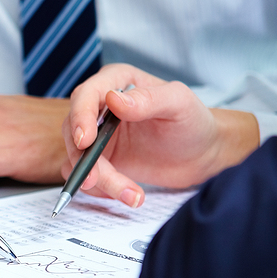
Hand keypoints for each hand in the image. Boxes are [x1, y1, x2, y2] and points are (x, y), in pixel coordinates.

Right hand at [64, 64, 259, 206]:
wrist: (202, 154)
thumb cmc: (193, 122)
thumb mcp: (179, 104)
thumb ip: (149, 99)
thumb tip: (114, 100)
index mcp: (116, 82)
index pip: (85, 96)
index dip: (80, 118)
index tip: (85, 141)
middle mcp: (100, 108)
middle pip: (73, 131)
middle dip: (84, 159)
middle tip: (96, 180)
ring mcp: (98, 136)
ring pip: (76, 158)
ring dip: (97, 181)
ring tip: (132, 195)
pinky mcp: (100, 161)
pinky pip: (85, 176)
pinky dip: (101, 190)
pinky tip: (129, 194)